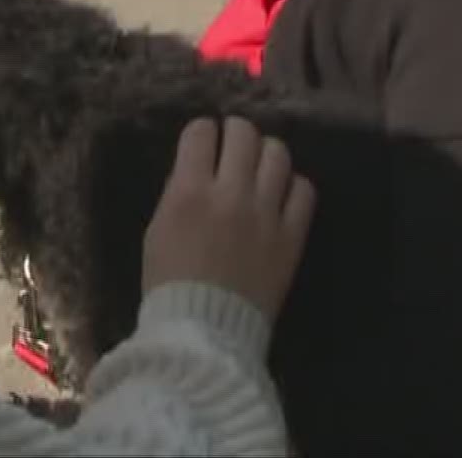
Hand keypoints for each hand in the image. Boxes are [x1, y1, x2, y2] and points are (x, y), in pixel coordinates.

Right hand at [141, 116, 314, 321]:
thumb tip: (195, 168)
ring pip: (278, 153)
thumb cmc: (169, 281)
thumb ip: (177, 192)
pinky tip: (280, 195)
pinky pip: (304, 190)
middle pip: (243, 133)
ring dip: (265, 153)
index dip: (201, 132)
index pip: (200, 132)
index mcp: (189, 192)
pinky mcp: (292, 235)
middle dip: (235, 131)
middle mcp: (231, 194)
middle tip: (232, 145)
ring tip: (259, 166)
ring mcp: (266, 213)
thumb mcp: (157, 229)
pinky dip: (292, 185)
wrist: (204, 330)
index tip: (202, 141)